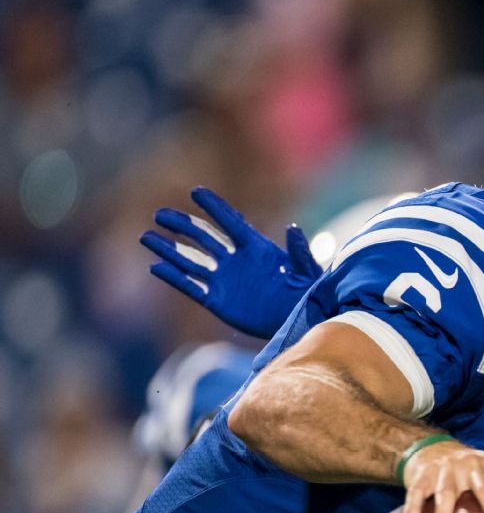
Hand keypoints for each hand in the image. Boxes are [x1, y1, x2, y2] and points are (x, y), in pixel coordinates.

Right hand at [140, 187, 322, 338]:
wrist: (299, 321)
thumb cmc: (308, 294)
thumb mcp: (306, 271)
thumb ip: (298, 251)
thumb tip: (293, 227)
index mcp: (257, 248)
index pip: (230, 222)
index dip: (214, 207)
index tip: (196, 191)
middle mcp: (236, 260)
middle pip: (203, 237)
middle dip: (182, 225)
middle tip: (159, 214)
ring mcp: (225, 280)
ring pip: (191, 260)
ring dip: (168, 249)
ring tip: (146, 237)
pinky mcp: (218, 301)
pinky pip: (191, 286)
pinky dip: (174, 277)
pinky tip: (155, 267)